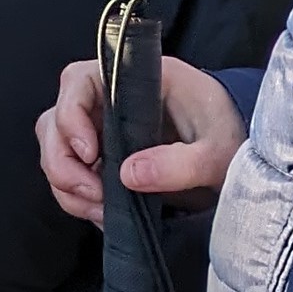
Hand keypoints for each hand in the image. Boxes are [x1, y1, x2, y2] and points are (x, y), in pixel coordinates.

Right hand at [37, 56, 246, 228]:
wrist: (237, 146)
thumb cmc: (229, 133)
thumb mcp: (217, 151)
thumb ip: (179, 163)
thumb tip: (127, 175)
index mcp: (133, 77)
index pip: (78, 81)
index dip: (71, 117)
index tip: (92, 155)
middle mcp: (108, 97)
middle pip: (55, 120)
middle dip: (63, 162)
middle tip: (93, 194)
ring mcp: (100, 127)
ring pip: (55, 149)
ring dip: (68, 183)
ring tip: (101, 209)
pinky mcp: (102, 155)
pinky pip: (69, 173)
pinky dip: (77, 197)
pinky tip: (104, 214)